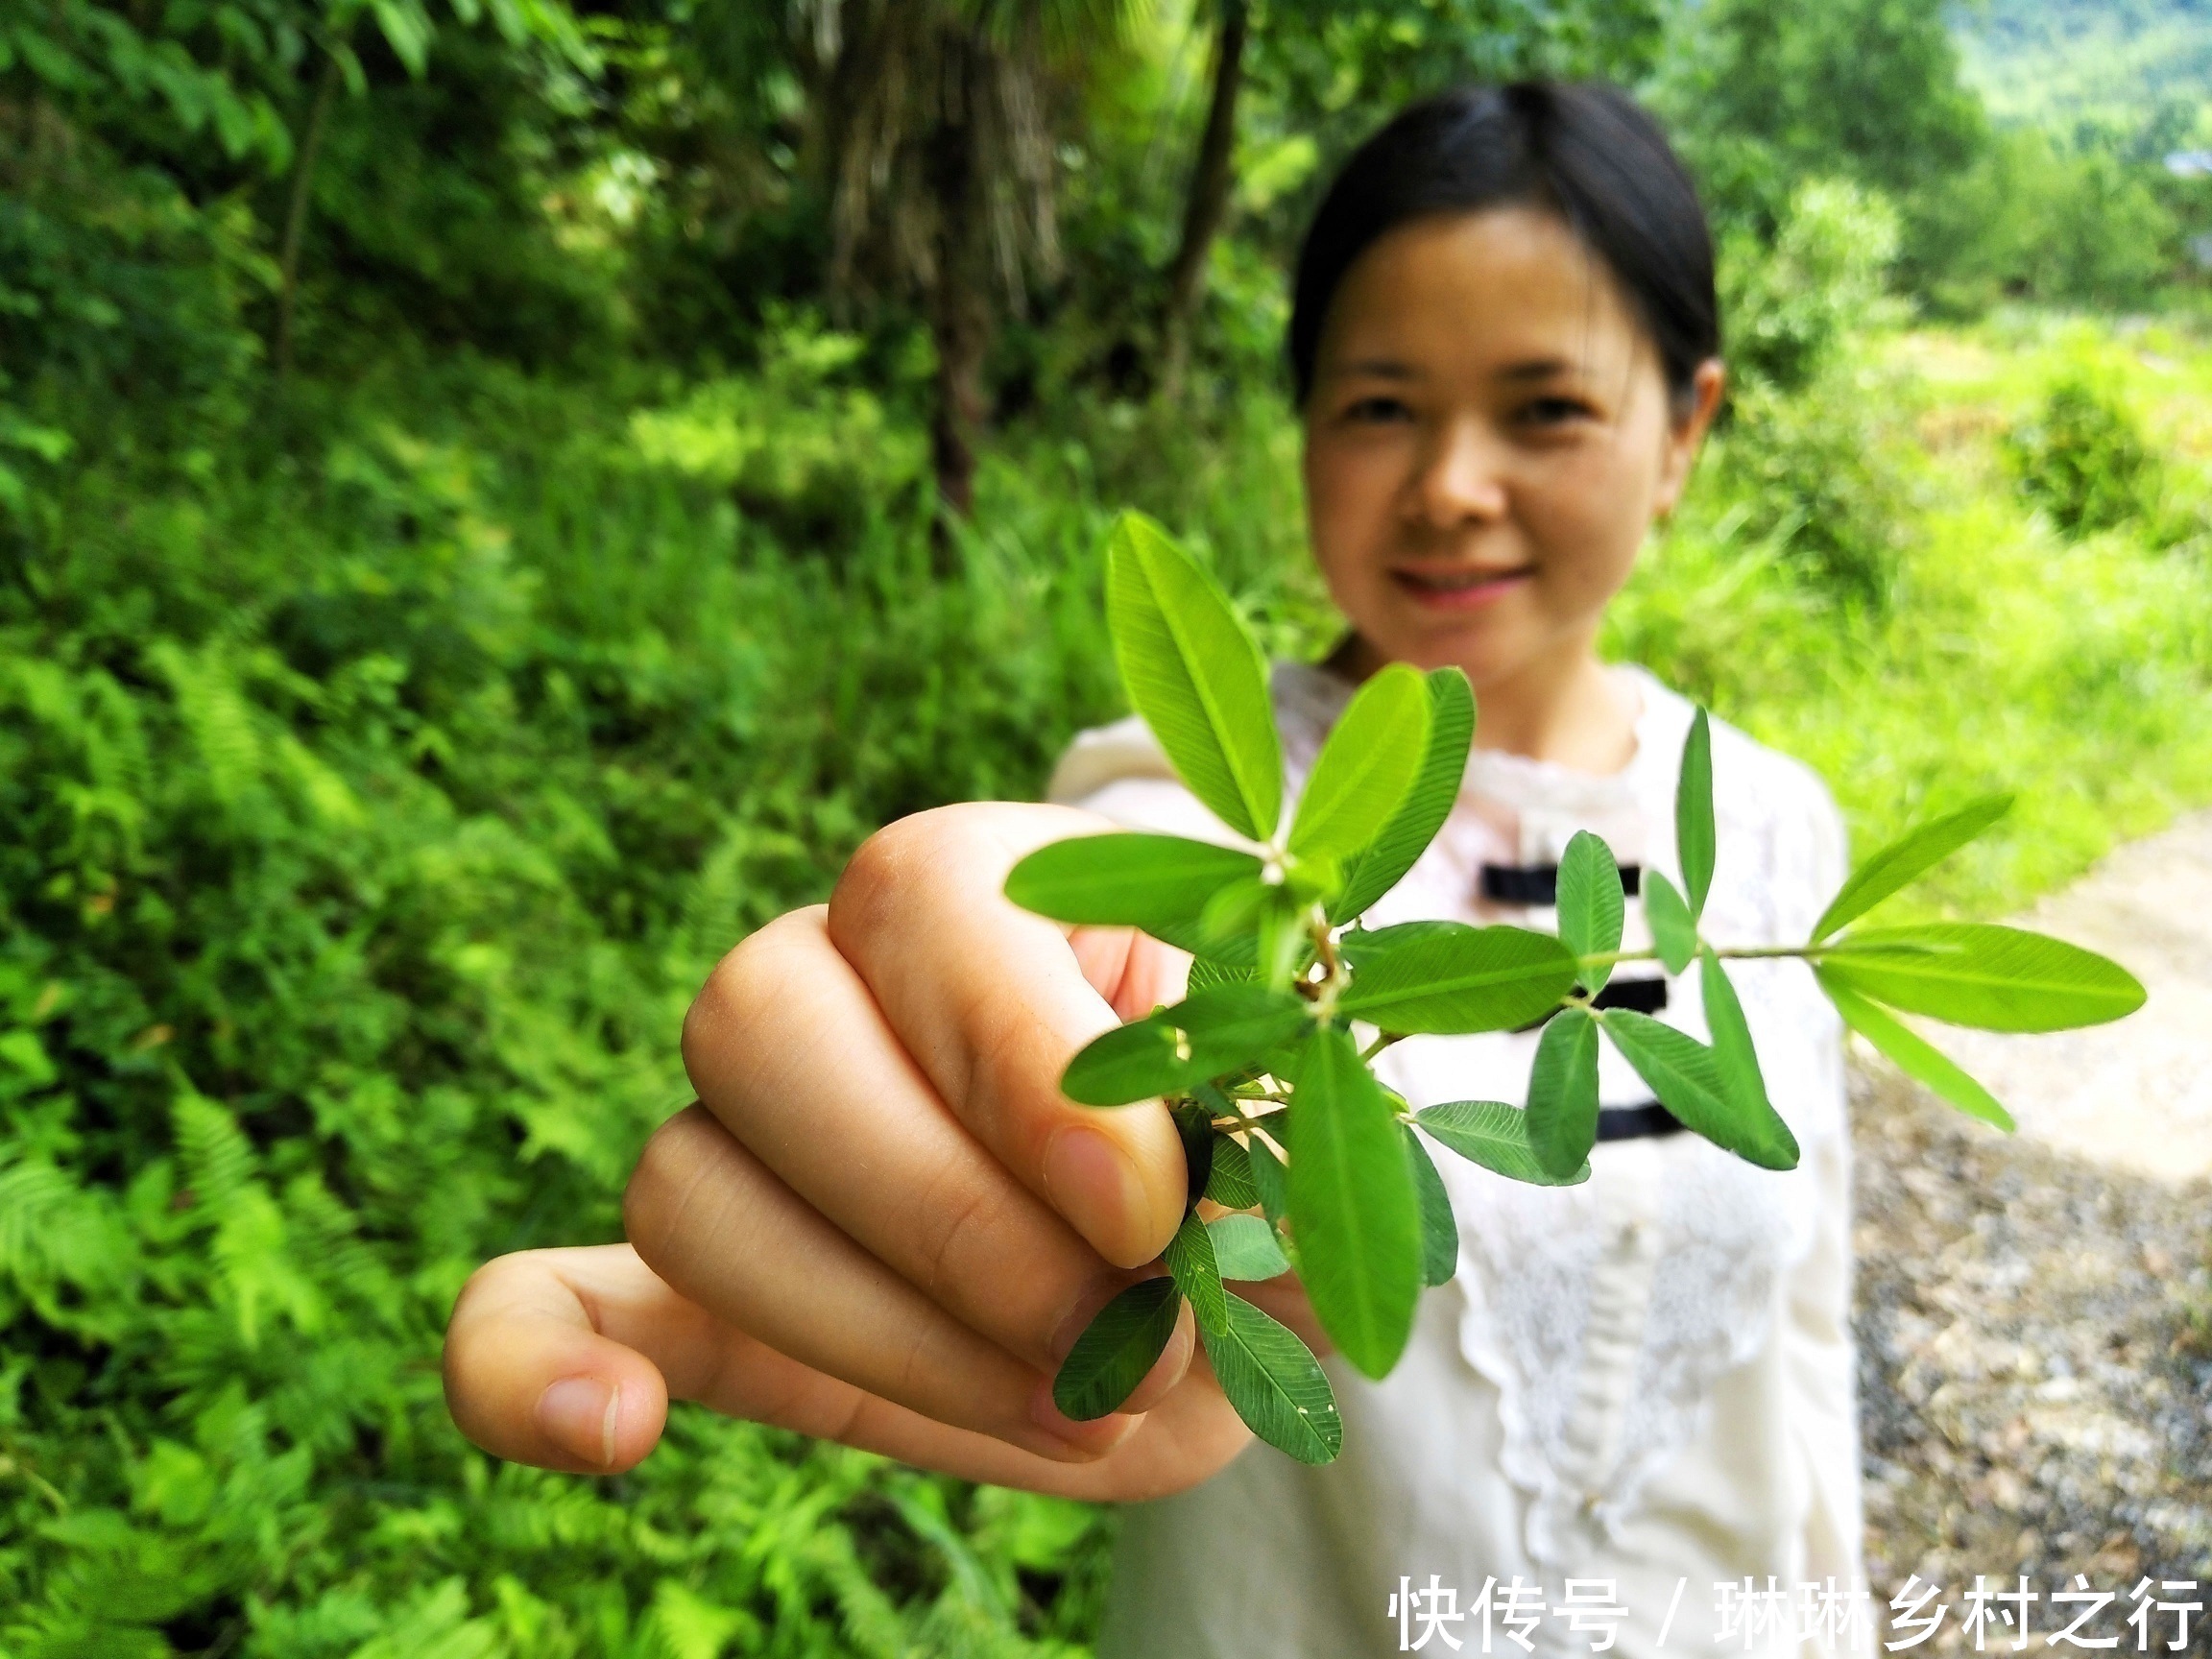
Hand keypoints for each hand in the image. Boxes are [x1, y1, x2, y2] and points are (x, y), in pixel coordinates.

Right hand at [443, 802, 1311, 1499]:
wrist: (1235, 1286)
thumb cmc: (1279, 1170)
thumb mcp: (1311, 1122)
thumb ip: (1252, 1114)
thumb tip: (1152, 1192)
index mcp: (986, 886)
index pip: (922, 900)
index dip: (1026, 1066)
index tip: (1152, 1208)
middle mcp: (832, 980)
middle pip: (757, 1022)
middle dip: (945, 1216)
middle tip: (1115, 1332)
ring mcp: (751, 1141)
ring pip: (687, 1184)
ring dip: (871, 1329)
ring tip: (1064, 1403)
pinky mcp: (706, 1299)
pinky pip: (543, 1301)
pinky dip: (531, 1364)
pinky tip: (611, 1431)